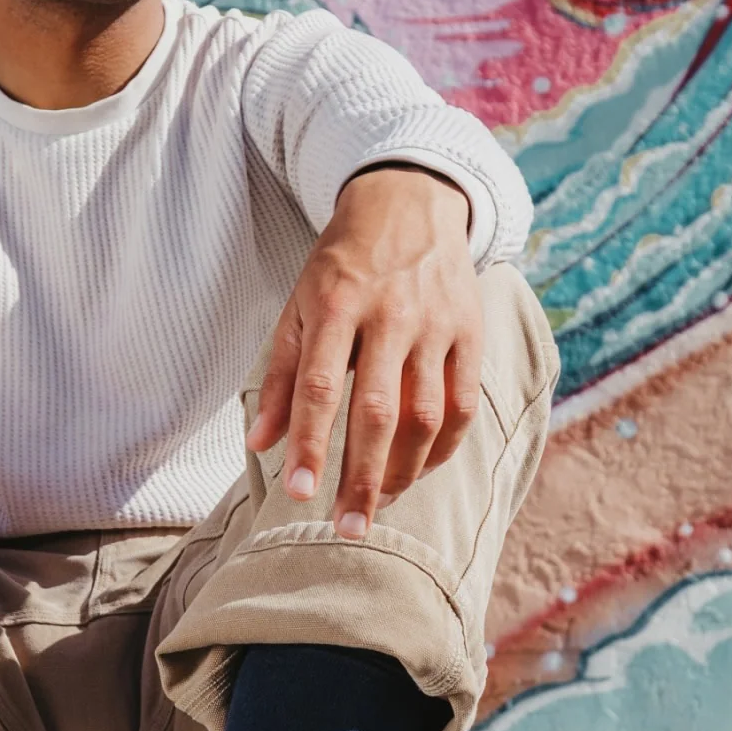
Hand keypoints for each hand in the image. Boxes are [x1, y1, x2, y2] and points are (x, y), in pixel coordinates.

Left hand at [247, 168, 482, 536]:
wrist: (409, 203)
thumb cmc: (342, 266)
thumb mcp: (299, 307)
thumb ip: (281, 378)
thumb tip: (261, 444)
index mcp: (337, 306)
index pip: (321, 388)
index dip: (311, 445)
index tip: (300, 494)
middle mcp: (391, 316)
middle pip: (378, 412)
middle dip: (363, 478)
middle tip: (347, 527)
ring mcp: (437, 325)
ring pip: (426, 416)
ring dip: (404, 471)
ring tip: (380, 503)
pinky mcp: (471, 333)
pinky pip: (463, 404)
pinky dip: (443, 447)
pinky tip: (420, 469)